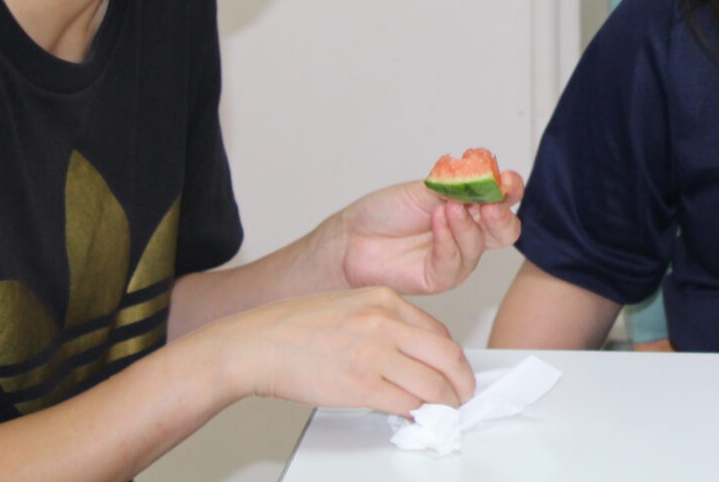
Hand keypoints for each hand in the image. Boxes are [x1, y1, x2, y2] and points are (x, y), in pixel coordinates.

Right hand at [209, 286, 475, 415]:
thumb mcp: (349, 305)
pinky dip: (418, 414)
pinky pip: (406, 403)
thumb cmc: (294, 328)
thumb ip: (383, 322)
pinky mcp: (361, 385)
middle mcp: (385, 322)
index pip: (438, 332)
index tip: (452, 372)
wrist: (256, 345)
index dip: (452, 358)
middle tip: (462, 396)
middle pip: (447, 355)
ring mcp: (374, 353)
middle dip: (461, 381)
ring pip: (432, 383)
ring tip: (443, 412)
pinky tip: (416, 417)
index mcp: (384, 299)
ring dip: (445, 402)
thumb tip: (410, 351)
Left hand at [329, 172, 524, 294]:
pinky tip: (437, 222)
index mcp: (471, 205)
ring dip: (466, 225)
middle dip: (501, 216)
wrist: (352, 237)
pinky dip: (448, 240)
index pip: (504, 198)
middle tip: (490, 204)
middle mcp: (469, 232)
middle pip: (506, 230)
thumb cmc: (387, 211)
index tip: (505, 181)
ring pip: (480, 246)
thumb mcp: (426, 188)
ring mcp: (457, 257)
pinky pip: (454, 263)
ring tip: (448, 207)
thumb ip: (456, 186)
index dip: (510, 189)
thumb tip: (483, 177)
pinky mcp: (440, 278)